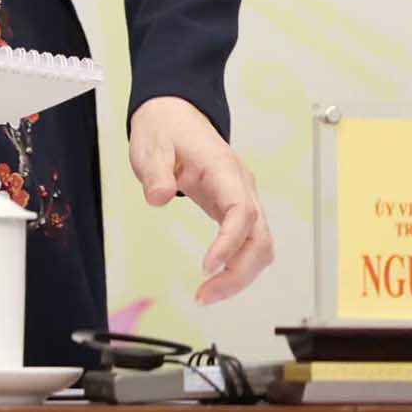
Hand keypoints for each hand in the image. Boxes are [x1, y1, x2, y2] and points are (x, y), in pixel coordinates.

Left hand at [129, 95, 272, 302]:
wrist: (174, 115)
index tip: (207, 267)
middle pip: (260, 238)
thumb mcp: (151, 146)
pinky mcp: (235, 210)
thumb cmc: (165, 129)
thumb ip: (156, 172)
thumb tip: (158, 198)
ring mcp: (243, 199)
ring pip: (260, 246)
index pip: (241, 212)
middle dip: (238, 273)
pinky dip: (237, 266)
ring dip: (240, 276)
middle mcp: (242, 187)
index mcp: (224, 169)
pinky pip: (248, 243)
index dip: (230, 243)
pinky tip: (216, 281)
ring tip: (206, 295)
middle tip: (203, 296)